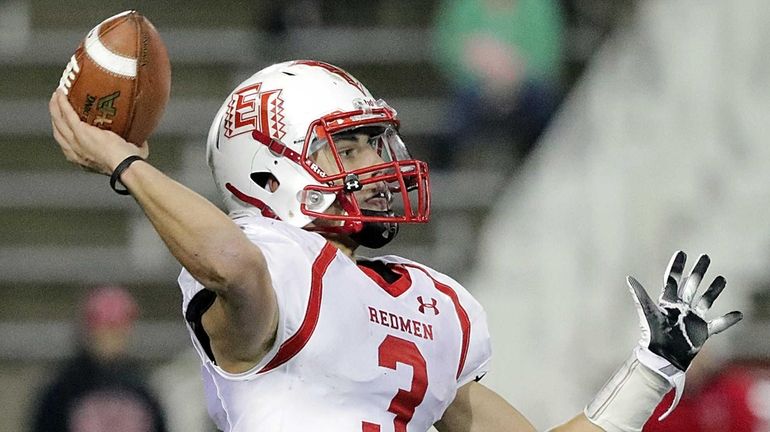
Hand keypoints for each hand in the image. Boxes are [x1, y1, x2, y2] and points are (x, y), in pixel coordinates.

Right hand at [49, 90, 147, 174]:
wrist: (125, 165)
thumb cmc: (129, 164)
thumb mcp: (123, 156)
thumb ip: (130, 147)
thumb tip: (142, 140)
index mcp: (82, 159)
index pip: (68, 144)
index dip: (64, 132)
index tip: (66, 122)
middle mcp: (74, 152)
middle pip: (59, 131)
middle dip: (56, 117)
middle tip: (56, 105)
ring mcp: (75, 141)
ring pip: (59, 121)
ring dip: (55, 107)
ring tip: (56, 96)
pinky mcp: (80, 131)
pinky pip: (67, 114)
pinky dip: (62, 103)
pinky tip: (61, 93)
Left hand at [628, 251, 742, 371]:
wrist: (662, 357)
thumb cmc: (652, 335)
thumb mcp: (647, 312)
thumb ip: (640, 296)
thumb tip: (629, 278)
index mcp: (668, 302)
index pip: (673, 279)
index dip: (677, 266)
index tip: (682, 252)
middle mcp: (681, 308)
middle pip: (692, 285)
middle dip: (698, 271)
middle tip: (705, 257)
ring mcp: (692, 319)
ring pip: (706, 300)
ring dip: (714, 290)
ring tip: (722, 278)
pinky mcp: (701, 332)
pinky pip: (718, 324)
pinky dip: (728, 320)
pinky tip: (738, 314)